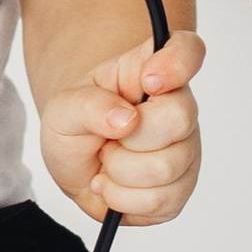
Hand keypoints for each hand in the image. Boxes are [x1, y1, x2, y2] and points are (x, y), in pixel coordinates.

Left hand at [40, 30, 205, 226]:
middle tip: (108, 139)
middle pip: (178, 118)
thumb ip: (89, 105)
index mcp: (151, 73)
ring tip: (108, 163)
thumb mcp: (64, 108)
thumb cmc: (76, 126)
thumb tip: (126, 119)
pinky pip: (162, 201)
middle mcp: (178, 109)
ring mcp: (185, 151)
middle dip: (128, 138)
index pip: (187, 51)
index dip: (177, 62)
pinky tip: (114, 186)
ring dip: (120, 172)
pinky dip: (124, 199)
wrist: (76, 166)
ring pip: (165, 167)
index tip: (149, 80)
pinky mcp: (180, 189)